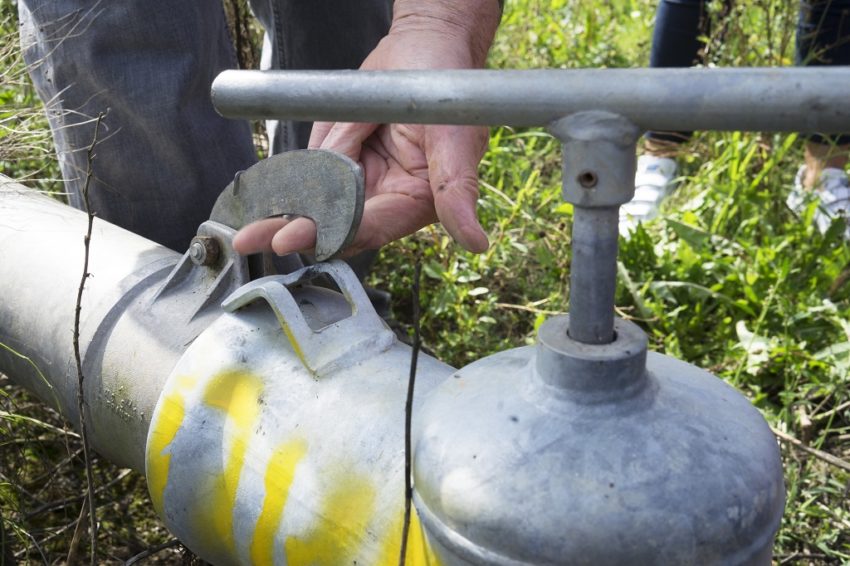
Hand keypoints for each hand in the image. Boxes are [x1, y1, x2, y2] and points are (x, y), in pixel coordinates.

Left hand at [232, 0, 500, 257]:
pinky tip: (258, 201)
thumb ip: (457, 190)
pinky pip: (308, 175)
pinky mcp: (339, 157)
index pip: (371, 226)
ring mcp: (359, 178)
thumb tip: (476, 244)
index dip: (334, 235)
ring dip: (282, 218)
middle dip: (298, 234)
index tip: (295, 240)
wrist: (422, 43)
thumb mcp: (454, 135)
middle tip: (254, 240)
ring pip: (316, 206)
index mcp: (416, 200)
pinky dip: (284, 188)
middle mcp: (385, 196)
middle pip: (337, 225)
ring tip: (247, 232)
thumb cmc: (446, 82)